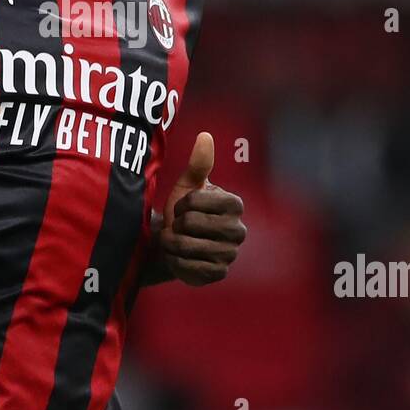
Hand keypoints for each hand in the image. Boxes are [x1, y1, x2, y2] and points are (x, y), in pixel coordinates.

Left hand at [158, 132, 246, 285]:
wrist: (175, 242)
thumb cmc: (183, 210)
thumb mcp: (188, 185)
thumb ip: (198, 163)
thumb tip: (205, 135)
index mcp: (234, 205)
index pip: (194, 201)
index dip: (181, 204)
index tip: (184, 207)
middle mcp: (238, 230)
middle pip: (190, 224)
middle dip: (175, 224)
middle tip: (178, 226)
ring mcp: (230, 254)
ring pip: (186, 245)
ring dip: (171, 242)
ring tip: (174, 240)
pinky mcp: (218, 274)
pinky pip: (187, 266)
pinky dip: (174, 261)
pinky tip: (177, 257)